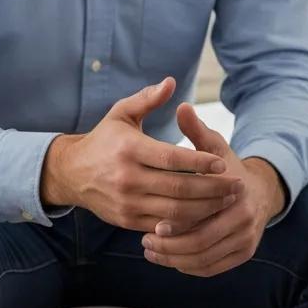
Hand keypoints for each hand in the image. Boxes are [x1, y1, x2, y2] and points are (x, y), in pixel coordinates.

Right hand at [40, 77, 236, 231]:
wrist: (71, 173)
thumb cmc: (104, 138)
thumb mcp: (121, 112)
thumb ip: (148, 98)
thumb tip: (171, 82)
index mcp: (130, 150)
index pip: (172, 159)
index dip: (199, 162)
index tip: (223, 163)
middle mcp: (128, 179)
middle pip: (177, 188)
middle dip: (211, 189)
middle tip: (236, 185)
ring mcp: (127, 203)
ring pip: (172, 211)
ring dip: (204, 208)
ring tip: (227, 200)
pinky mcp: (126, 220)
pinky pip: (161, 225)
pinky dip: (185, 223)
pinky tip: (205, 215)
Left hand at [140, 102, 284, 276]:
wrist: (260, 190)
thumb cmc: (227, 167)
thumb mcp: (215, 147)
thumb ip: (196, 130)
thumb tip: (181, 106)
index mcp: (236, 188)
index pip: (200, 213)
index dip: (174, 222)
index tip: (151, 224)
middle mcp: (245, 215)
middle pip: (200, 242)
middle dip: (169, 246)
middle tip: (145, 242)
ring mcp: (247, 236)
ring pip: (203, 258)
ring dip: (173, 259)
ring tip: (151, 251)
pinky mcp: (245, 252)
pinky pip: (211, 267)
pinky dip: (187, 266)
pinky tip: (169, 258)